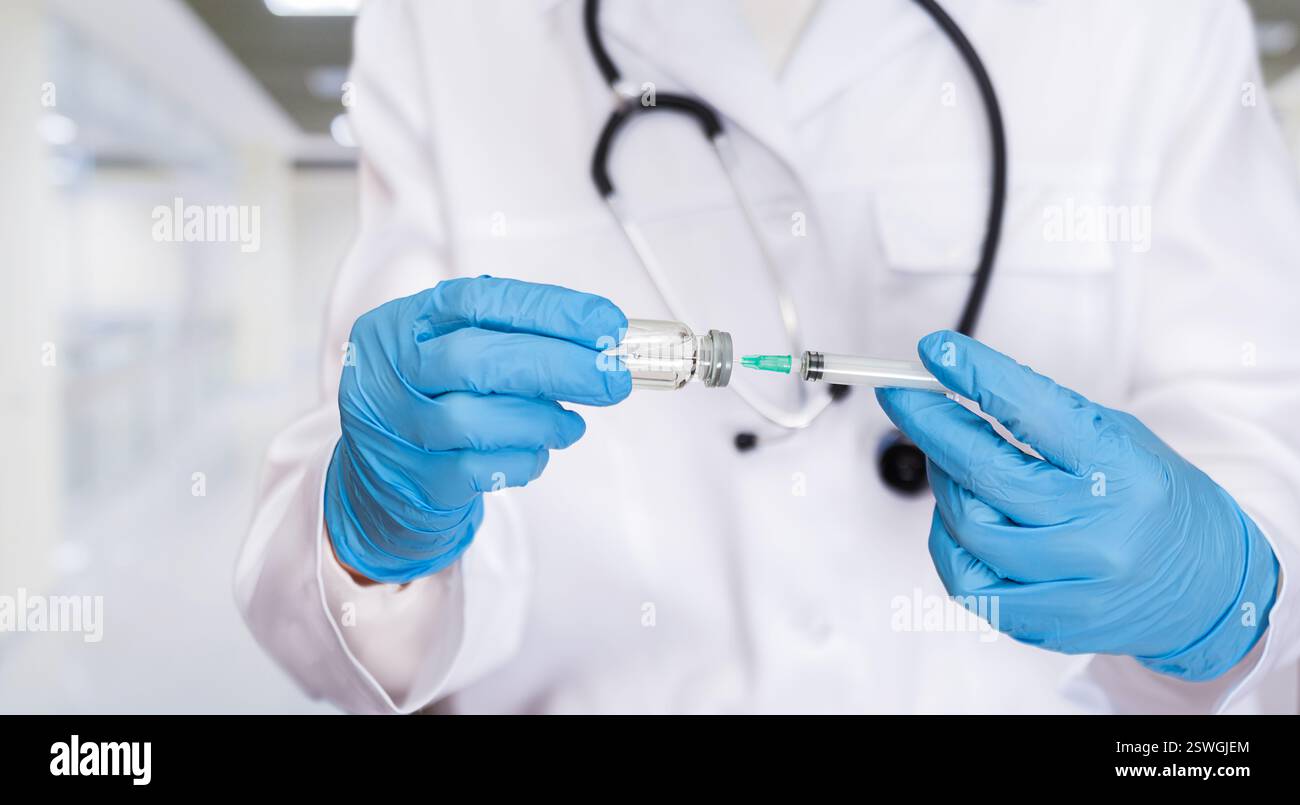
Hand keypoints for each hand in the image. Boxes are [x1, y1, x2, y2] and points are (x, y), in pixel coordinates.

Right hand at [325, 277, 630, 583]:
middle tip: (612, 378)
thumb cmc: (432, 397)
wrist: (380, 477)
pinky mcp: (418, 479)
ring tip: (570, 424)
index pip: (480, 301)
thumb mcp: (450, 346)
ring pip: (475, 421)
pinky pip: (480, 471)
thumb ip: (511, 336)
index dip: (549, 311)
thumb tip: (599, 341)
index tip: (606, 324)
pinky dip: (524, 458)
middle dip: (557, 365)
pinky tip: (538, 451)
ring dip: (542, 420)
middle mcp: (394, 370)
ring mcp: (400, 428)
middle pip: (475, 360)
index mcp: (406, 321)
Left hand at [876, 331, 1278, 680]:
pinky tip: (964, 521)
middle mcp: (1098, 529)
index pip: (1032, 411)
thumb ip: (1042, 415)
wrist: (1210, 587)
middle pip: (983, 472)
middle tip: (904, 396)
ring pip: (965, 527)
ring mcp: (1073, 582)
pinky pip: (968, 581)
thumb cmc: (1154, 499)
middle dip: (930, 425)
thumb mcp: (1118, 437)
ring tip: (955, 467)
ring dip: (944, 487)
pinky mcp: (1050, 622)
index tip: (934, 351)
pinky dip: (951, 542)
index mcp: (1121, 469)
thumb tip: (956, 382)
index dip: (974, 376)